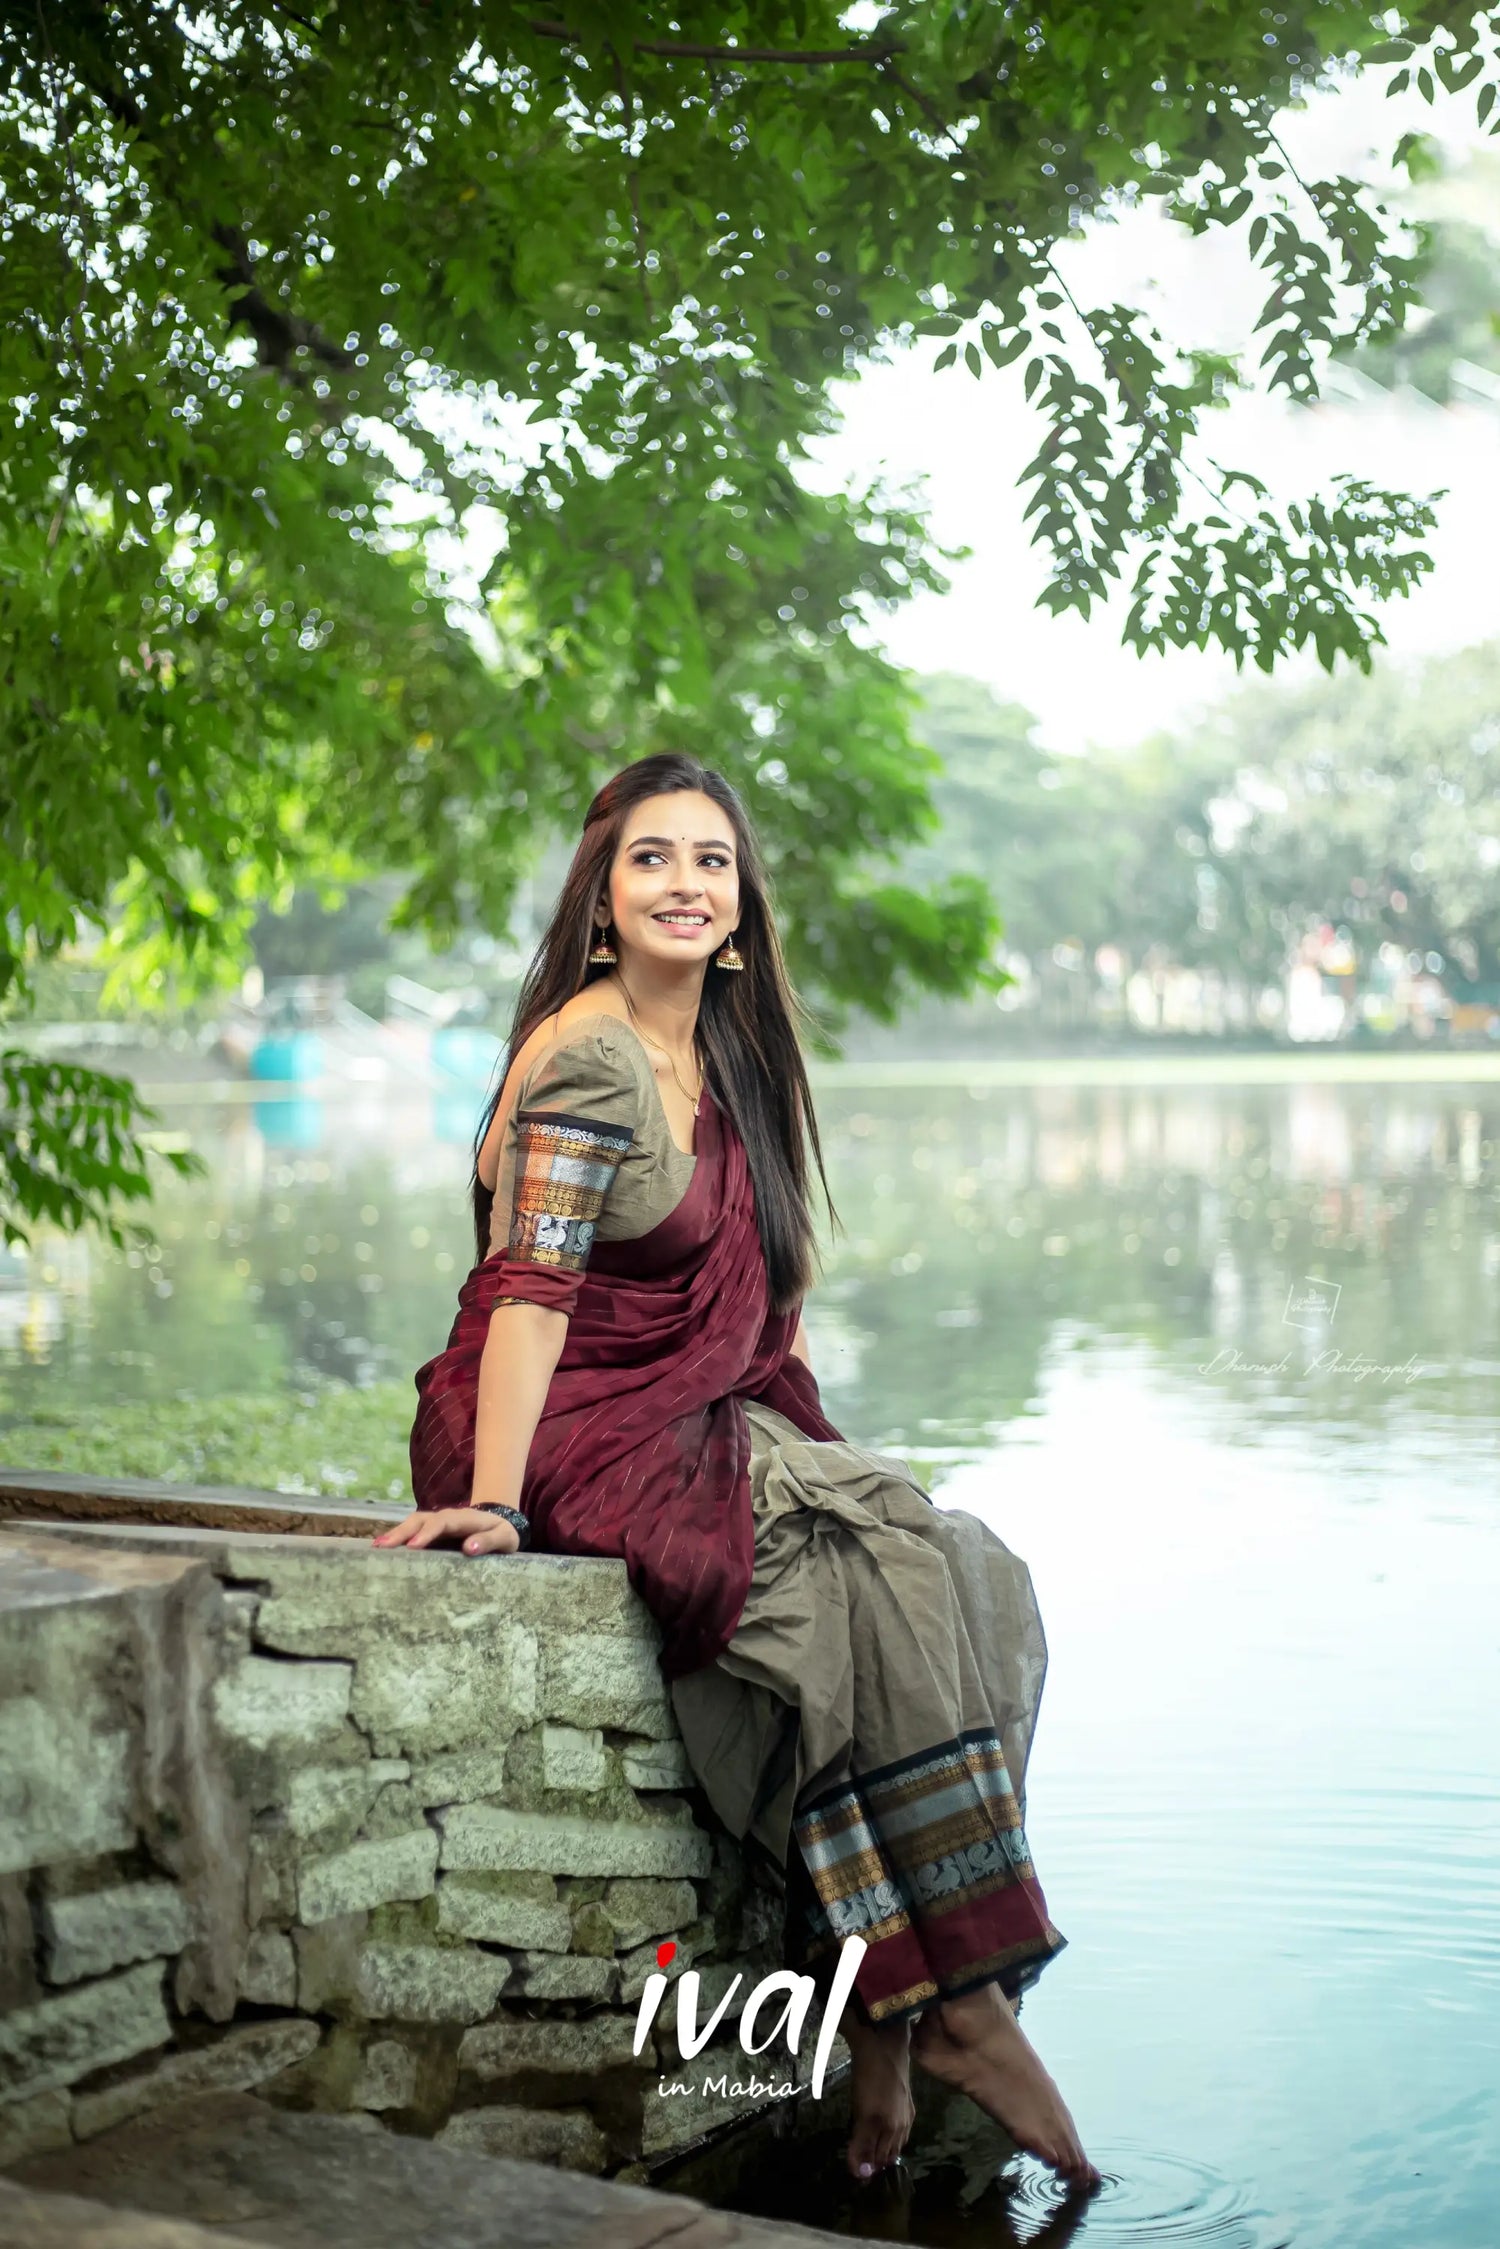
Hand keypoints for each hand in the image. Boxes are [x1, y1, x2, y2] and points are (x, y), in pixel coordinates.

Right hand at [372, 1507, 520, 1555]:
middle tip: (383, 1547)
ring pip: (412, 1523)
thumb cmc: (502, 1534)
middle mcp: (446, 1517)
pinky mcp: (430, 1530)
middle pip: (421, 1520)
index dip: (427, 1533)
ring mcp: (436, 1522)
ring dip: (395, 1533)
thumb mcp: (504, 1539)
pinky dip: (397, 1537)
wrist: (499, 1522)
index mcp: (464, 1519)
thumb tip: (469, 1548)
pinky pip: (411, 1531)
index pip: (443, 1522)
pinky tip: (381, 1549)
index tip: (413, 1547)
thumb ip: (489, 1542)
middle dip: (402, 1532)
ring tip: (376, 1548)